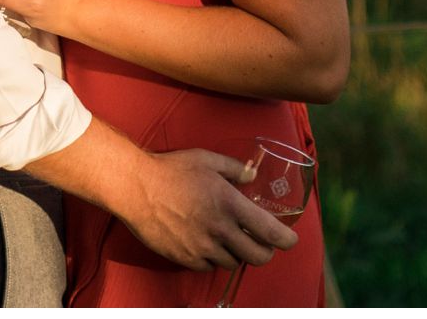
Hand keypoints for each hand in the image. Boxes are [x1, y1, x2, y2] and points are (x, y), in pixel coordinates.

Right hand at [117, 147, 297, 272]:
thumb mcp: (206, 159)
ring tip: (231, 240)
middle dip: (265, 252)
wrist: (135, 187)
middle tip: (262, 244)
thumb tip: (252, 174)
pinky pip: (209, 266)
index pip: (269, 232)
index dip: (286, 240)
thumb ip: (234, 168)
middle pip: (257, 256)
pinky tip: (208, 244)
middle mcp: (219, 229)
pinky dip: (214, 258)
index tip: (291, 240)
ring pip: (233, 262)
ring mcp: (202, 247)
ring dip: (237, 254)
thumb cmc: (171, 169)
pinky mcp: (185, 257)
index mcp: (229, 203)